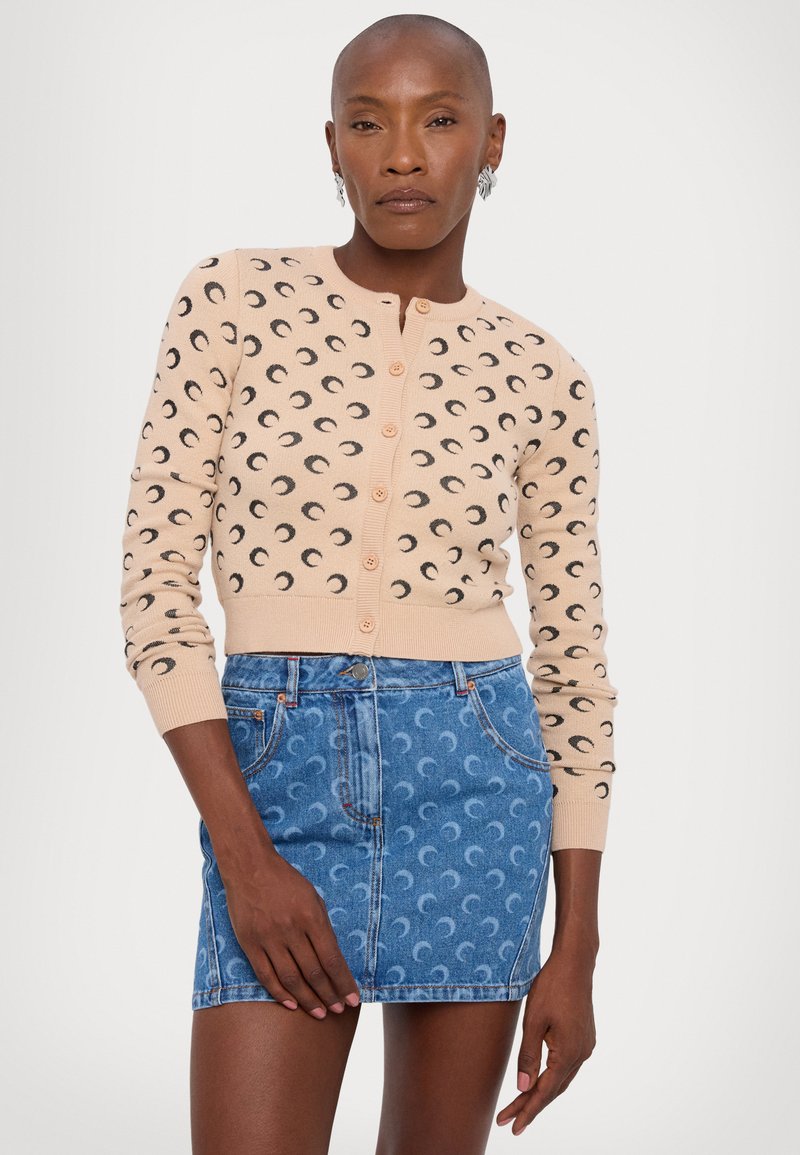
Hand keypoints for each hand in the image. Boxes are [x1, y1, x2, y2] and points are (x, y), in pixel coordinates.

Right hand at [221, 847, 361, 1018]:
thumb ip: (322, 928)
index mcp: (311, 916)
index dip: (343, 982)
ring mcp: (268, 938)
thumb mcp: (313, 897)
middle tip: (339, 1010)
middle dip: (329, 995)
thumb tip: (333, 960)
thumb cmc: (286, 881)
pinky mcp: (250, 943)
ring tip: (320, 1013)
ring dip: (308, 1000)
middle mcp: (290, 929)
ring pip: (291, 979)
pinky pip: (266, 975)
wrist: (249, 867)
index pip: (331, 958)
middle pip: (313, 972)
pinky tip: (292, 1004)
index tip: (354, 999)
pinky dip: (280, 993)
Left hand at [496, 948, 596, 1134]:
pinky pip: (567, 1066)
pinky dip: (553, 1077)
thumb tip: (522, 1087)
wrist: (575, 963)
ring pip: (562, 1079)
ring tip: (520, 1106)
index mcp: (568, 1053)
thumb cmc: (551, 987)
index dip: (527, 1110)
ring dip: (542, 1092)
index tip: (511, 1126)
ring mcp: (585, 1046)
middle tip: (508, 1120)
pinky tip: (541, 1079)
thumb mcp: (533, 1020)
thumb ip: (528, 1056)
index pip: (544, 1091)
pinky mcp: (585, 1038)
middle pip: (553, 1089)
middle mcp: (581, 1054)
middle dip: (530, 1105)